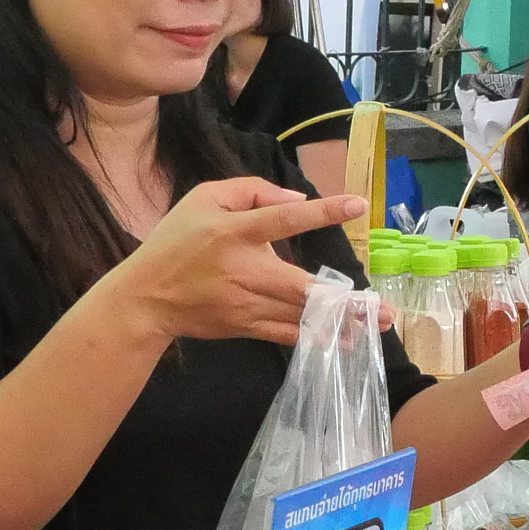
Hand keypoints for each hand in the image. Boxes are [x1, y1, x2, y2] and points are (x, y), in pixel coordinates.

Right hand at [103, 177, 358, 347]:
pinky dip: (316, 337)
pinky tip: (346, 339)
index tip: (359, 205)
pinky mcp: (245, 326)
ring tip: (376, 324)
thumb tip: (298, 200)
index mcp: (235, 232)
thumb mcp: (203, 198)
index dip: (322, 212)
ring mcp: (245, 304)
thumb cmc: (177, 240)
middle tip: (381, 305)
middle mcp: (245, 270)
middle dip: (342, 298)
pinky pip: (286, 334)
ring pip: (298, 315)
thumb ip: (251, 190)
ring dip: (340, 321)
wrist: (146, 297)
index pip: (284, 219)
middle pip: (300, 285)